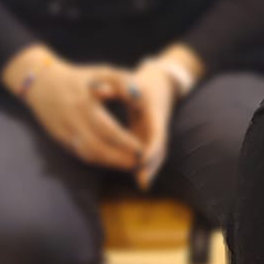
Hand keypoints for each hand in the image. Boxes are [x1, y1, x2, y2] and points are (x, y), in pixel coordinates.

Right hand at [5, 49, 145, 170]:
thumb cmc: (80, 77)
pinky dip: (98, 160)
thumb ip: (123, 81)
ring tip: (131, 165)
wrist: (42, 83)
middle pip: (97, 147)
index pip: (108, 129)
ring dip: (110, 162)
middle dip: (120, 158)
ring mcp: (64, 131)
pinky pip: (80, 154)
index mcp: (84, 104)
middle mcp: (72, 120)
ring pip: (88, 154)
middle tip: (140, 162)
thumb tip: (139, 96)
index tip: (143, 149)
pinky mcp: (60, 138)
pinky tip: (114, 160)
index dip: (126, 142)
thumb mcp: (102, 72)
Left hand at [129, 59, 180, 189]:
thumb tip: (102, 92)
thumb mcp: (128, 80)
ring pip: (156, 153)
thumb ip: (116, 87)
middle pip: (160, 148)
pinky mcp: (152, 136)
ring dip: (150, 167)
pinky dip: (144, 163)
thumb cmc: (139, 82)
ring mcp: (157, 131)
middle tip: (144, 183)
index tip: (142, 161)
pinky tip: (138, 175)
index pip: (156, 133)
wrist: (161, 83)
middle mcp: (159, 123)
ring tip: (143, 183)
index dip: (150, 149)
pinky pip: (149, 151)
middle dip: (152, 165)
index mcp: (154, 110)